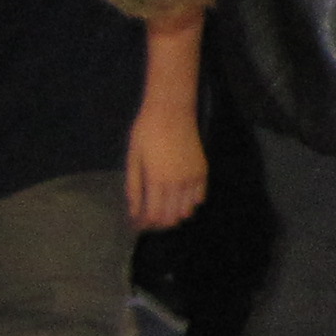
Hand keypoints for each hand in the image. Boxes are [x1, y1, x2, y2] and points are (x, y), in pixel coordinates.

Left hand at [124, 105, 208, 230]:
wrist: (172, 111)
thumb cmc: (146, 132)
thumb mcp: (133, 159)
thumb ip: (134, 187)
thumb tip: (134, 212)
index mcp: (157, 181)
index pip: (154, 215)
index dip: (145, 224)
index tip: (137, 224)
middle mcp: (177, 184)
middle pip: (171, 217)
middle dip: (158, 223)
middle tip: (148, 219)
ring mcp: (192, 178)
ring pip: (187, 210)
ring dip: (174, 214)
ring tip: (162, 209)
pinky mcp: (203, 171)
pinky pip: (199, 197)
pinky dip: (189, 203)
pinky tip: (179, 198)